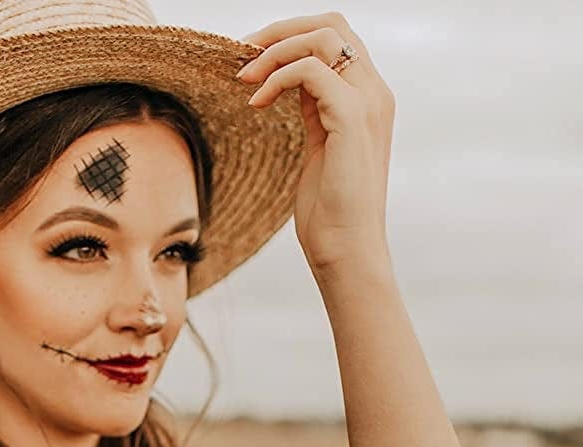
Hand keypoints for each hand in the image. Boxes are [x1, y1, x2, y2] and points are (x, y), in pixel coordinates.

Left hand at [235, 12, 395, 278]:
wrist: (348, 251)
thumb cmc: (331, 213)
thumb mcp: (319, 150)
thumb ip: (313, 111)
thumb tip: (288, 83)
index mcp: (368, 98)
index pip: (335, 37)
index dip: (291, 36)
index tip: (253, 59)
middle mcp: (374, 92)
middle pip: (331, 24)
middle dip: (280, 30)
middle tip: (242, 54)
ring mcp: (366, 103)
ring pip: (321, 38)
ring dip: (274, 50)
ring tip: (244, 78)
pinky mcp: (351, 118)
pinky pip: (311, 70)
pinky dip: (278, 77)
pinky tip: (257, 103)